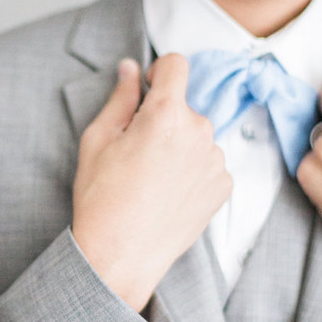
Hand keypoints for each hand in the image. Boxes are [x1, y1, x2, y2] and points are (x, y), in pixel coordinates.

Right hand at [72, 54, 231, 311]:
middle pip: (185, 108)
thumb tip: (130, 69)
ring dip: (180, 148)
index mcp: (166, 113)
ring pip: (197, 138)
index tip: (149, 92)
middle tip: (139, 154)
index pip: (176, 64)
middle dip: (164, 121)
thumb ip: (120, 98)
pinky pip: (209, 165)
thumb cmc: (102, 199)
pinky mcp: (224, 186)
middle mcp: (199, 131)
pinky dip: (193, 173)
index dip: (160, 72)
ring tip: (154, 181)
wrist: (120, 256)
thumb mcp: (98, 140)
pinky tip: (170, 195)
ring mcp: (216, 161)